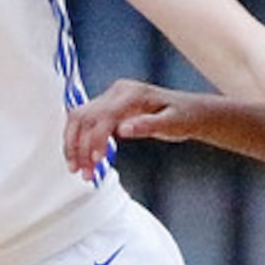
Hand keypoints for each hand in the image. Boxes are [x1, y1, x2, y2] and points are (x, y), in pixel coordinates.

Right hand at [64, 79, 215, 176]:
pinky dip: (80, 141)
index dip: (95, 139)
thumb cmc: (185, 116)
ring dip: (74, 145)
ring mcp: (111, 98)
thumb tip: (124, 129)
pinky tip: (83, 159)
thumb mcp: (173, 124)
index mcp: (131, 94)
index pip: (103, 116)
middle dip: (78, 146)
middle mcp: (117, 92)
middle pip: (84, 116)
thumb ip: (148, 125)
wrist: (190, 110)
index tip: (96, 161)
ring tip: (78, 170)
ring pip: (79, 119)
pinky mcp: (109, 108)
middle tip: (82, 172)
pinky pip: (86, 122)